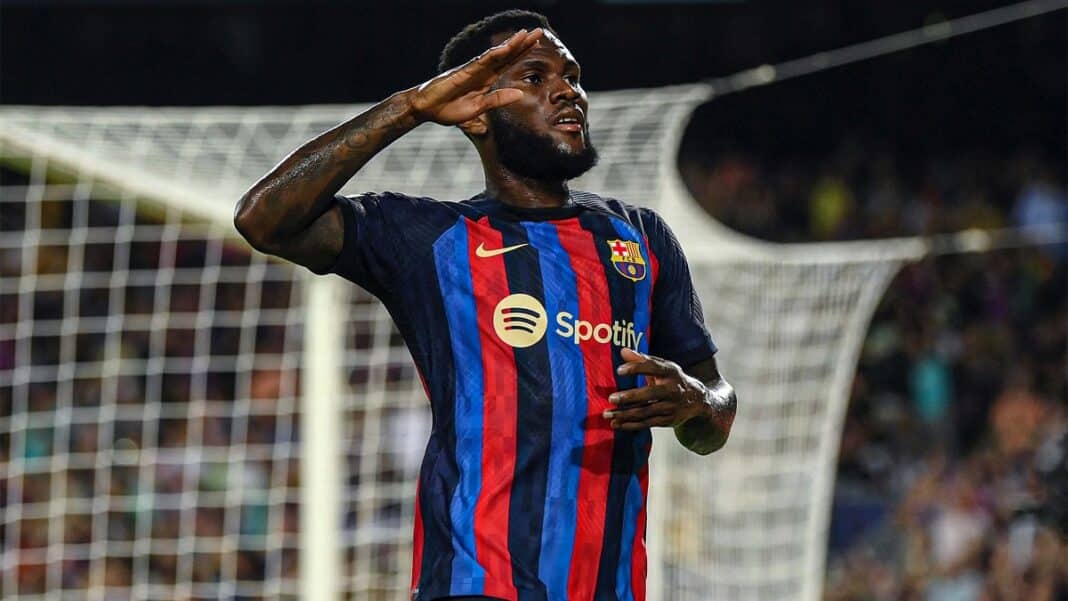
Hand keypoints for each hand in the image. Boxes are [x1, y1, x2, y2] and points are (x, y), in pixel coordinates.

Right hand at [406, 28, 542, 125]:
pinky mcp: (462, 72)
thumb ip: (497, 100)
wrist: (425, 109)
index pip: (507, 64)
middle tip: (538, 32)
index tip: (536, 44)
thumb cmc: (448, 109)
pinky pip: (481, 62)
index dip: (521, 54)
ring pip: (495, 55)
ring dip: (511, 45)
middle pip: (506, 55)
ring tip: (526, 34)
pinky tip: (506, 48)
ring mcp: (472, 70)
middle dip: (522, 44)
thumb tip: (519, 94)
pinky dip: (494, 55)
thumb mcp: (478, 109)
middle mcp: (481, 72)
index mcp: (485, 81)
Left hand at [603, 348, 709, 430]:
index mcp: (670, 372)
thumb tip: (623, 351)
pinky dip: (630, 425)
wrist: (697, 400)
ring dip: (625, 414)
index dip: (636, 368)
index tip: (619, 371)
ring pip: (645, 412)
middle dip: (630, 397)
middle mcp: (671, 390)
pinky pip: (646, 423)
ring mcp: (670, 407)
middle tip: (612, 398)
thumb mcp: (663, 367)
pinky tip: (616, 424)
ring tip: (607, 414)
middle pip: (649, 394)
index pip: (653, 368)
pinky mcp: (666, 420)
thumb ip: (642, 360)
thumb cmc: (673, 379)